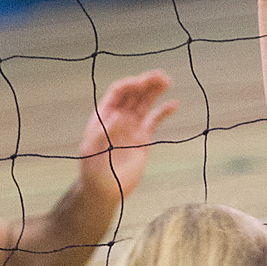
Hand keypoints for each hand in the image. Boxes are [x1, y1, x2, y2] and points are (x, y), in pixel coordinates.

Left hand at [73, 70, 178, 201]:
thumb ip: (103, 132)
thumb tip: (118, 115)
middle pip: (134, 94)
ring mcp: (132, 126)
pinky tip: (174, 104)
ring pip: (145, 103)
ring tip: (167, 80)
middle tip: (160, 75)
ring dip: (155, 91)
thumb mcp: (92, 151)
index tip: (141, 83)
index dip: (130, 85)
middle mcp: (119, 117)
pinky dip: (164, 111)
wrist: (105, 189)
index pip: (118, 93)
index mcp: (104, 115)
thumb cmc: (93, 170)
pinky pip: (155, 120)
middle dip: (146, 82)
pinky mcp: (143, 138)